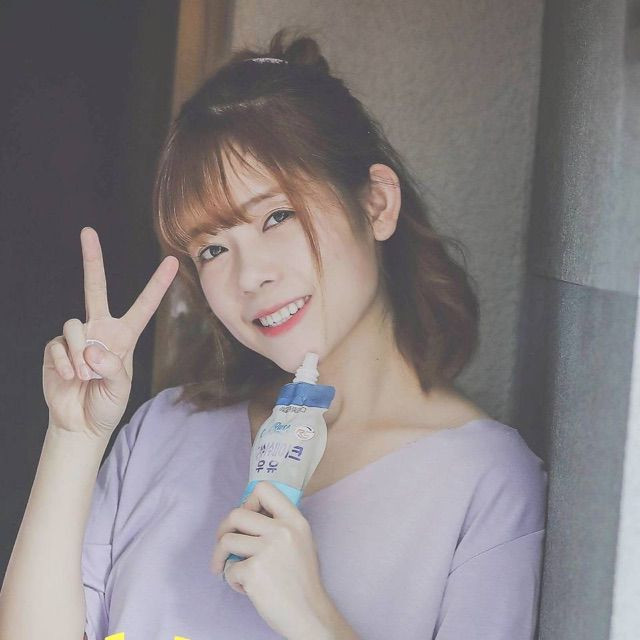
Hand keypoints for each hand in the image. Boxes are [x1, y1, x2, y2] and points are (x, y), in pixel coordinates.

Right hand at [43, 226, 178, 439]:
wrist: (80, 423)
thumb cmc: (107, 404)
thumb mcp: (119, 389)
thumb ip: (112, 368)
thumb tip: (92, 349)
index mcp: (124, 336)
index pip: (143, 306)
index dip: (157, 284)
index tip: (172, 261)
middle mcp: (99, 330)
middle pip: (95, 288)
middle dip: (92, 260)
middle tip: (88, 231)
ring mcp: (76, 338)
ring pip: (73, 325)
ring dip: (79, 355)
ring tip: (85, 376)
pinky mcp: (55, 349)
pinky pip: (57, 345)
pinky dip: (64, 363)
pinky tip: (70, 377)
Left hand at [211, 481, 330, 638]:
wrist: (310, 614)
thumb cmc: (302, 580)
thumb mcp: (301, 541)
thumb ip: (280, 526)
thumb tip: (248, 516)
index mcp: (295, 520)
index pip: (264, 489)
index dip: (248, 501)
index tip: (246, 520)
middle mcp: (282, 530)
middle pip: (236, 514)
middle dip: (223, 529)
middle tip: (224, 544)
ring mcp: (267, 550)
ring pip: (226, 540)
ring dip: (222, 557)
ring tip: (231, 570)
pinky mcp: (254, 572)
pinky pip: (228, 569)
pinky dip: (232, 580)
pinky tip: (246, 588)